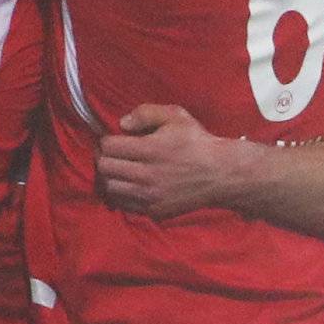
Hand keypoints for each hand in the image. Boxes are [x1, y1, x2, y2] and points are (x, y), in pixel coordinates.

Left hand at [97, 105, 247, 218]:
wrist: (220, 174)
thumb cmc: (197, 142)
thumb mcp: (176, 116)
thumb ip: (146, 113)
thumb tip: (122, 124)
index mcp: (150, 149)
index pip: (108, 146)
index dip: (106, 140)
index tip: (113, 139)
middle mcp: (146, 175)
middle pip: (104, 167)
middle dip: (103, 157)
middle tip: (112, 154)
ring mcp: (149, 196)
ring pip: (110, 187)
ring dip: (109, 177)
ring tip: (118, 169)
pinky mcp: (154, 210)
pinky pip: (123, 205)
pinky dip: (120, 194)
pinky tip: (128, 185)